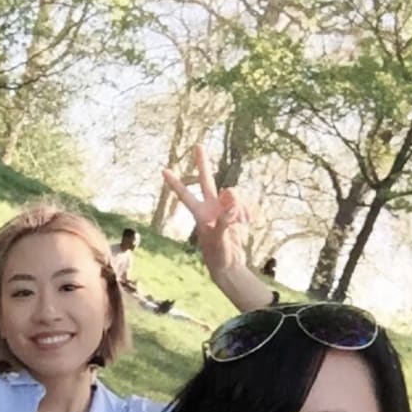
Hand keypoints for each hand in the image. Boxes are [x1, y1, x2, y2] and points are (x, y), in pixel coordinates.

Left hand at [163, 146, 273, 312]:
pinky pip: (245, 203)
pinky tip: (248, 222)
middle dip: (203, 164)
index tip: (163, 170)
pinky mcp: (238, 212)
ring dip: (241, 206)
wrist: (230, 265)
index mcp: (200, 214)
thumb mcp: (219, 237)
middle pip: (206, 181)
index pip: (185, 195)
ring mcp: (225, 208)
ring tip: (243, 222)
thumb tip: (230, 195)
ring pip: (234, 194)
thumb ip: (224, 217)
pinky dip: (248, 211)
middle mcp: (211, 207)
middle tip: (198, 146)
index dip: (175, 183)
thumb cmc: (218, 255)